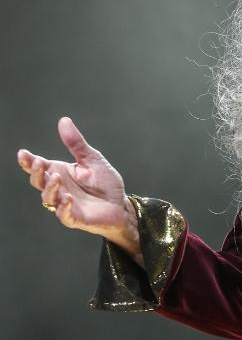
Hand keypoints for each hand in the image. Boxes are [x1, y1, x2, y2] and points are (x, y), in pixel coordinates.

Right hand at [17, 117, 141, 256]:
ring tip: (57, 178)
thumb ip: (76, 144)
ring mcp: (65, 204)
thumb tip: (63, 121)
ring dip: (50, 188)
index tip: (23, 154)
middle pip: (38, 182)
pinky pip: (65, 216)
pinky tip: (68, 199)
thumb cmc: (105, 183)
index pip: (39, 167)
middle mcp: (58, 188)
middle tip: (38, 163)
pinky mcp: (76, 218)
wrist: (121, 204)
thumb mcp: (92, 159)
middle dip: (35, 173)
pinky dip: (64, 208)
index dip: (28, 161)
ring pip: (48, 198)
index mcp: (59, 172)